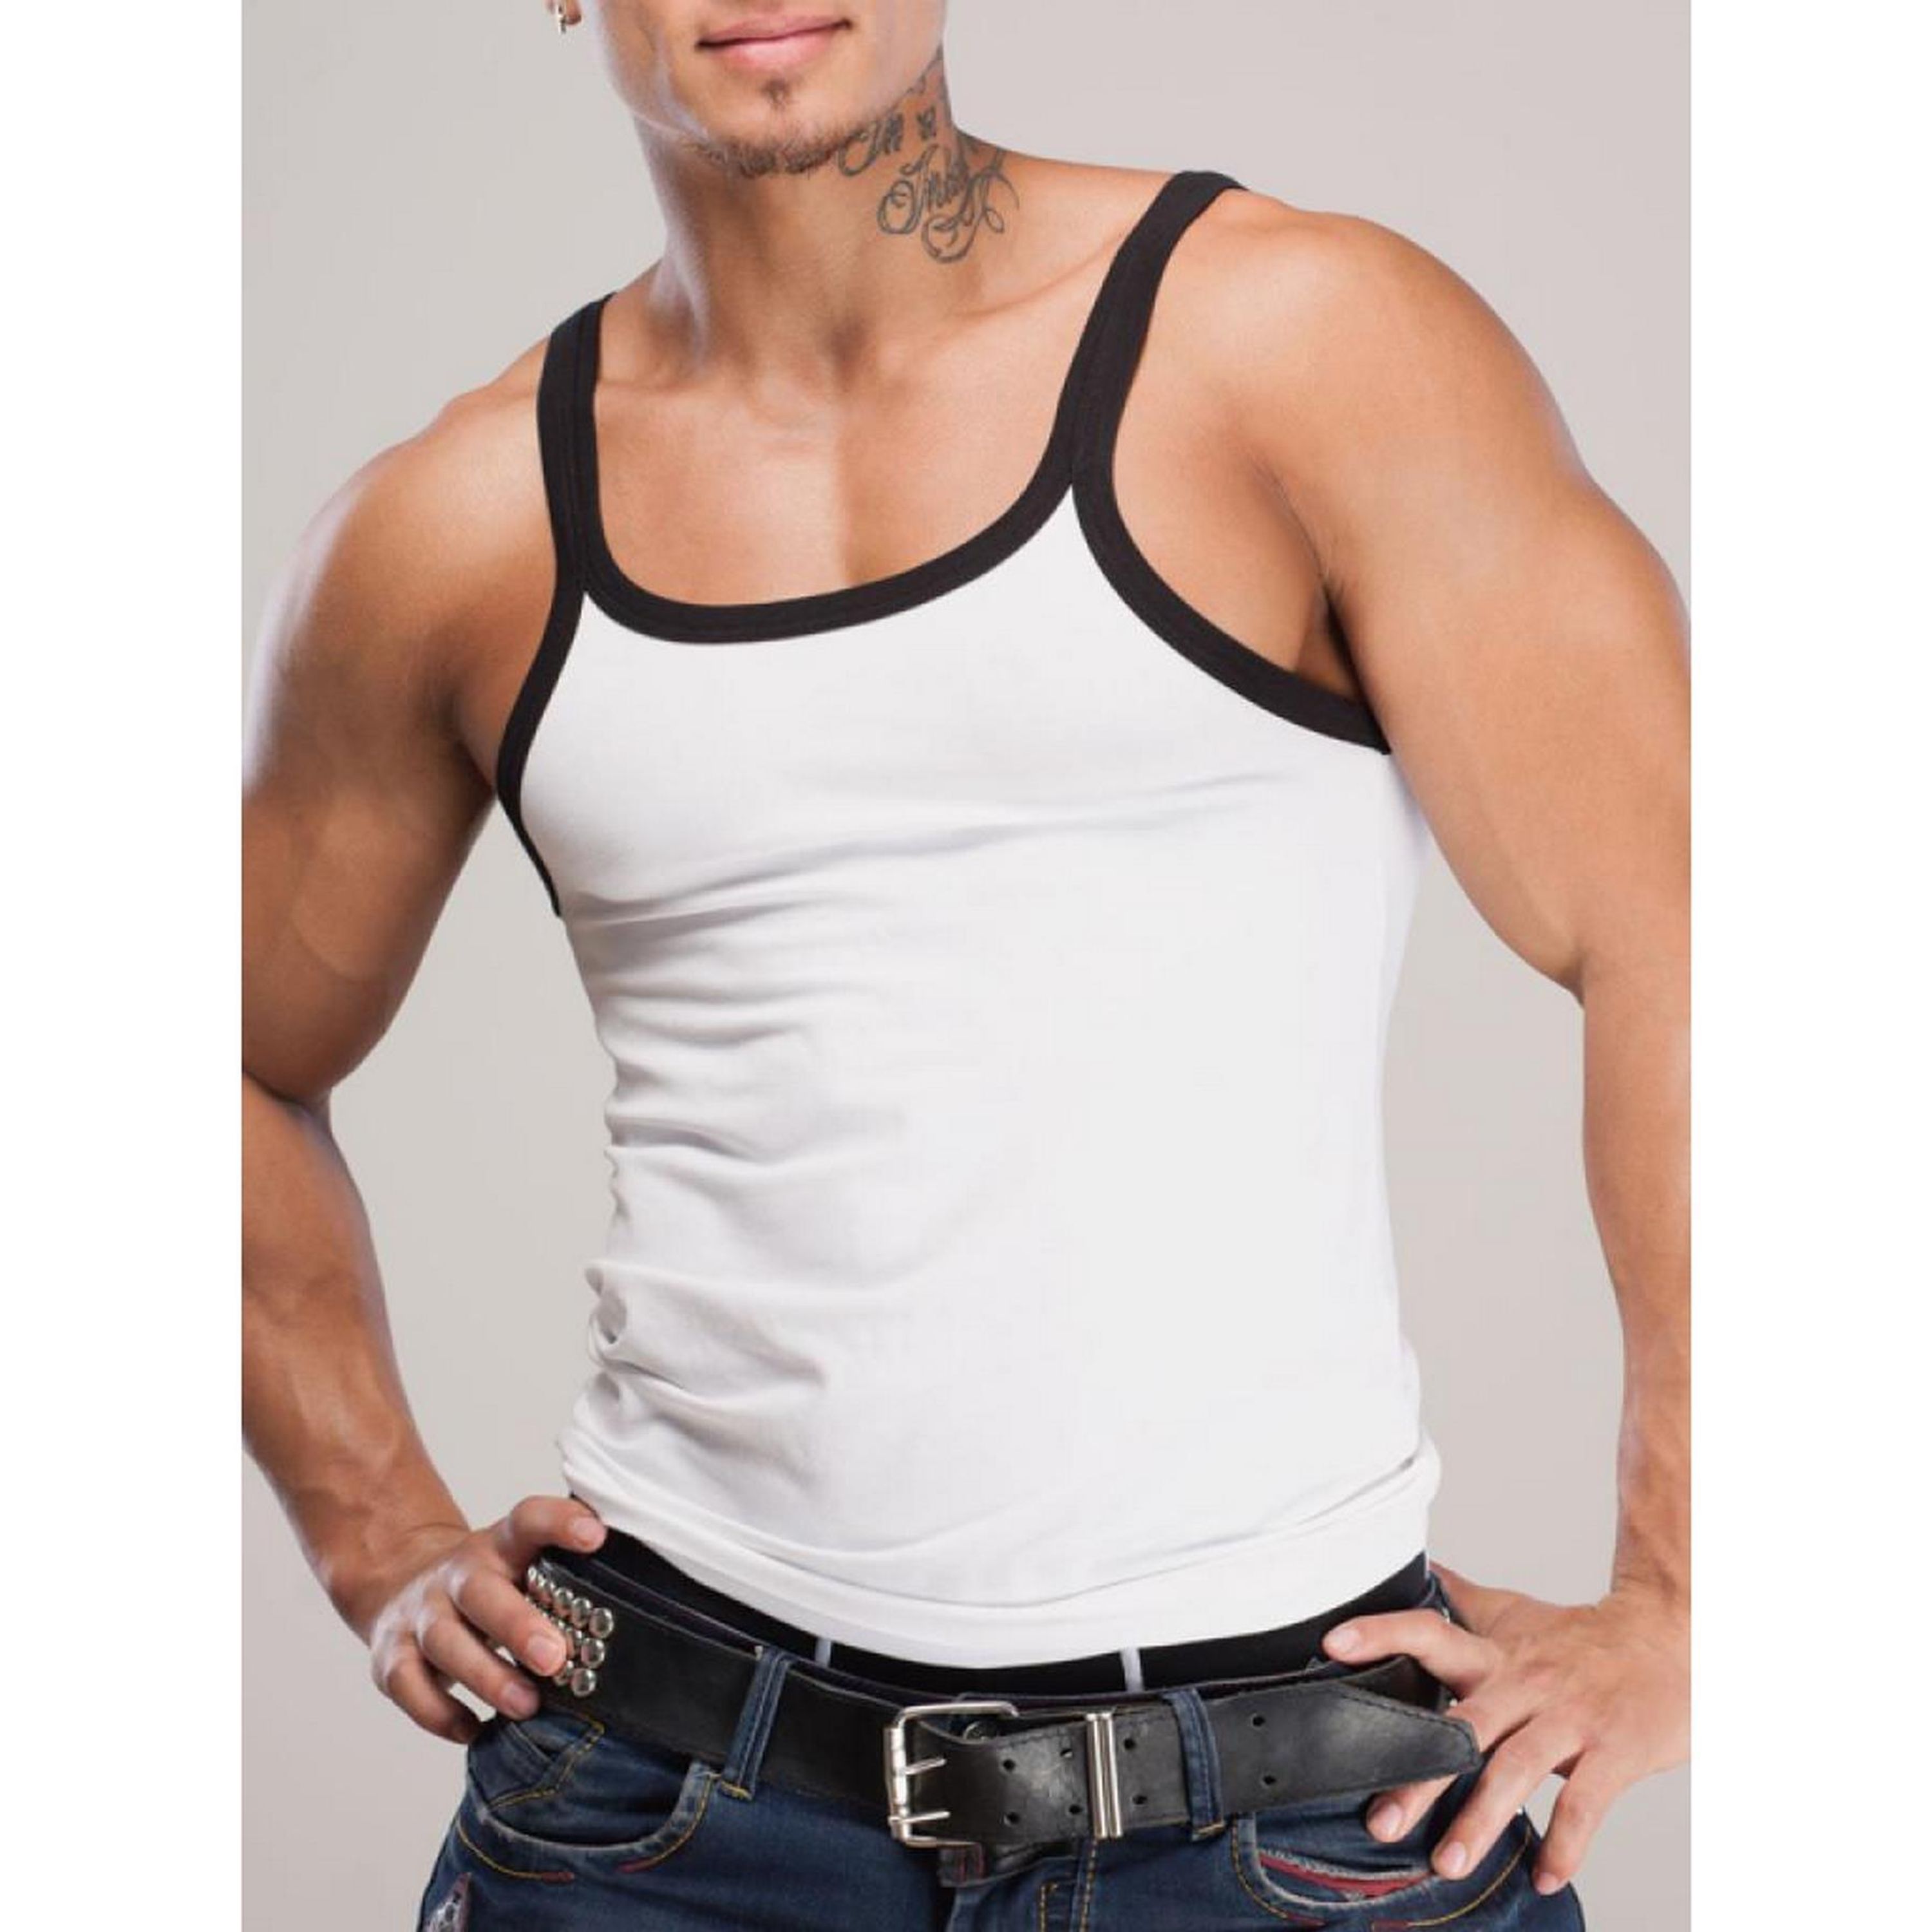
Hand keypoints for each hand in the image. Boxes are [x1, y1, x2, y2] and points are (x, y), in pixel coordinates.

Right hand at [358, 1495, 607, 1742]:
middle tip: (557, 1658)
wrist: (403, 1584)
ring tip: (526, 1706)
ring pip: (446, 1643)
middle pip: (482, 1592)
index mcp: (500, 1545)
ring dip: (487, 1677)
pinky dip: (440, 1715)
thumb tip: (636, 1604)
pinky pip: (410, 1688)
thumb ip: (565, 1578)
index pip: (528, 1520)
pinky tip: (475, 1731)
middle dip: (518, 1626)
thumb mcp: (523, 1565)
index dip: (560, 1523)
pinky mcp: (391, 1657)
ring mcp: (420, 1614)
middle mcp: (457, 1575)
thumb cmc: (493, 1583)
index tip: (596, 1536)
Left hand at [1319, 1561, 1687, 1895]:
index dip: (1381, 1634)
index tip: (1332, 1646)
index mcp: (1495, 1653)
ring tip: (1447, 1863)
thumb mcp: (1515, 1613)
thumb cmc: (1582, 1637)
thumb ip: (1461, 1600)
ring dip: (1482, 1820)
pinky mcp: (1614, 1751)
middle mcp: (1525, 1683)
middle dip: (1420, 1774)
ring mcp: (1570, 1718)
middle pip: (1463, 1727)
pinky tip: (1543, 1875)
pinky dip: (1565, 1845)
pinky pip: (1586, 1804)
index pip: (1428, 1631)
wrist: (1670, 1637)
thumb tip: (1416, 1572)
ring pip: (1518, 1769)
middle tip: (1380, 1821)